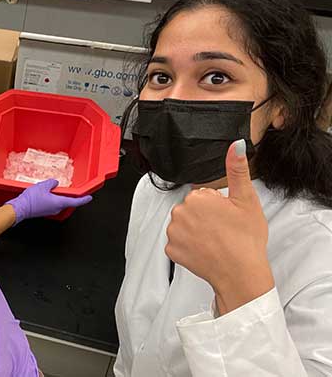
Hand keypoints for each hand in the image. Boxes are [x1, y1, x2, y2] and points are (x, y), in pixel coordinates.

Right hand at [6, 179, 91, 223]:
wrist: (20, 208)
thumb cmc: (31, 199)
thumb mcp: (43, 186)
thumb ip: (52, 183)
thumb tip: (55, 183)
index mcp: (59, 203)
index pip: (75, 202)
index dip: (83, 199)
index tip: (89, 197)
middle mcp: (56, 209)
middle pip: (67, 201)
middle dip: (68, 195)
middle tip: (68, 189)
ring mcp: (50, 211)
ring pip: (58, 202)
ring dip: (58, 196)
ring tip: (52, 188)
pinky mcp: (44, 211)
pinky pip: (52, 204)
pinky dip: (52, 198)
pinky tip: (45, 193)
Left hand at [166, 140, 273, 314]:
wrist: (241, 273)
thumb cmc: (246, 239)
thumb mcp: (246, 200)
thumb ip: (237, 170)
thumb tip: (235, 145)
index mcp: (196, 198)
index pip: (204, 196)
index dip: (218, 206)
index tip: (228, 216)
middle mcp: (179, 213)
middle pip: (192, 210)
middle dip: (205, 217)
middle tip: (223, 230)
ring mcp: (173, 233)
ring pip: (184, 226)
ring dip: (196, 231)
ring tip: (216, 241)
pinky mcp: (171, 251)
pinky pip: (178, 243)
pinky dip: (189, 247)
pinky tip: (205, 251)